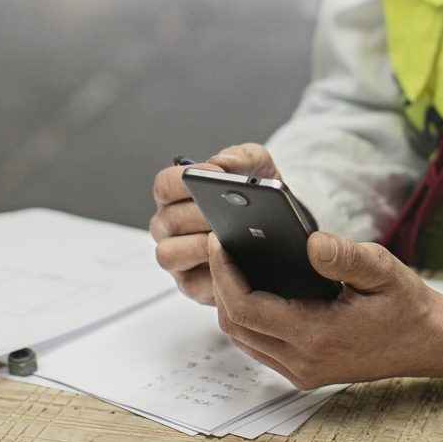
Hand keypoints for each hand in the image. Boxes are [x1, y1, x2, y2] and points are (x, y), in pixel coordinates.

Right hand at [148, 143, 278, 303]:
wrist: (279, 229)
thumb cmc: (257, 196)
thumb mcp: (257, 167)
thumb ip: (241, 156)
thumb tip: (222, 162)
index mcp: (176, 197)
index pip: (164, 185)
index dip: (183, 179)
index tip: (212, 175)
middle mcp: (168, 227)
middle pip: (168, 220)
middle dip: (197, 215)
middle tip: (224, 212)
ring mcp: (177, 257)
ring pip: (168, 254)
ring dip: (197, 246)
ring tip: (225, 239)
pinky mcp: (190, 285)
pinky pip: (191, 284)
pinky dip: (210, 275)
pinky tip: (232, 265)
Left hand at [208, 229, 442, 387]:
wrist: (429, 342)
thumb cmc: (406, 305)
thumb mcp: (382, 270)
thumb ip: (345, 256)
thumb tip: (311, 243)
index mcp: (318, 337)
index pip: (248, 309)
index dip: (225, 276)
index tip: (220, 245)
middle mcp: (303, 362)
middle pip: (236, 326)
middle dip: (221, 286)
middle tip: (221, 248)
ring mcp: (302, 371)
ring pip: (243, 339)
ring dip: (231, 303)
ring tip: (232, 264)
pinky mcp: (303, 372)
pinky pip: (259, 345)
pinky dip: (248, 318)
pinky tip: (253, 288)